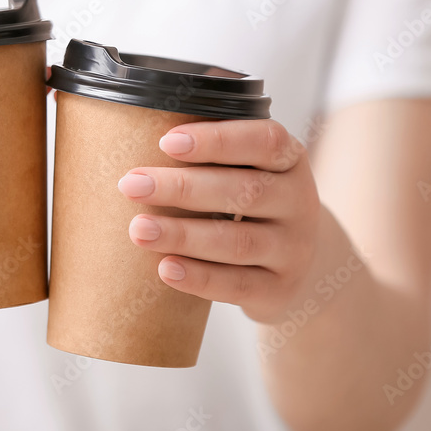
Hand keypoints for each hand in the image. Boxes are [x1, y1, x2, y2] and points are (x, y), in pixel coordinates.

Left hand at [118, 119, 320, 322]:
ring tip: (138, 230)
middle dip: (182, 188)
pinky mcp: (279, 289)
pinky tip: (166, 268)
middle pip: (244, 191)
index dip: (217, 140)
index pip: (265, 142)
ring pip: (237, 242)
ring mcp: (293, 249)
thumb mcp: (249, 171)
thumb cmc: (253, 204)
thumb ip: (212, 156)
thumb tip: (140, 140)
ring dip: (183, 235)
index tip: (166, 142)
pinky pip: (238, 285)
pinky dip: (199, 277)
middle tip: (131, 185)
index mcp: (290, 161)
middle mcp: (299, 202)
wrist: (296, 265)